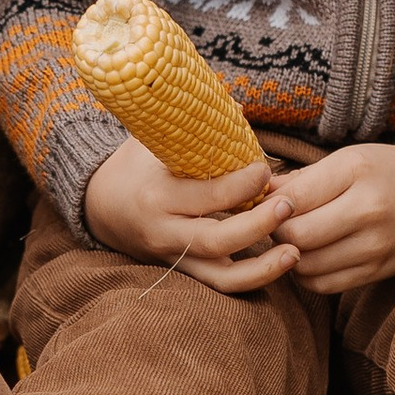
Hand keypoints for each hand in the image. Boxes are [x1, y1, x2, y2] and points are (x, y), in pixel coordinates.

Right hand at [80, 137, 292, 290]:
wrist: (99, 206)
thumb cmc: (135, 166)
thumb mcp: (154, 142)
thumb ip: (195, 130)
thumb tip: (242, 109)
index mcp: (156, 197)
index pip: (206, 196)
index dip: (242, 186)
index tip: (266, 170)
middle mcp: (164, 234)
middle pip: (217, 241)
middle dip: (259, 225)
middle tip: (289, 205)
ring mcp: (174, 259)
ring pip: (222, 278)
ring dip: (264, 269)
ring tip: (295, 252)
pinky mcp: (184, 273)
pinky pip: (221, 285)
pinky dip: (254, 278)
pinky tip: (281, 263)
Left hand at [270, 138, 394, 294]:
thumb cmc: (392, 171)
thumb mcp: (350, 159)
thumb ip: (303, 179)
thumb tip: (258, 195)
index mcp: (356, 172)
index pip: (290, 200)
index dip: (267, 206)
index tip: (263, 203)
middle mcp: (368, 211)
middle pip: (295, 237)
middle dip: (274, 233)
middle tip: (272, 224)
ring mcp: (375, 247)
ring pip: (306, 266)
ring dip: (287, 257)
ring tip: (290, 240)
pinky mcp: (379, 272)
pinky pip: (326, 285)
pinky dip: (307, 276)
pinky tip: (308, 259)